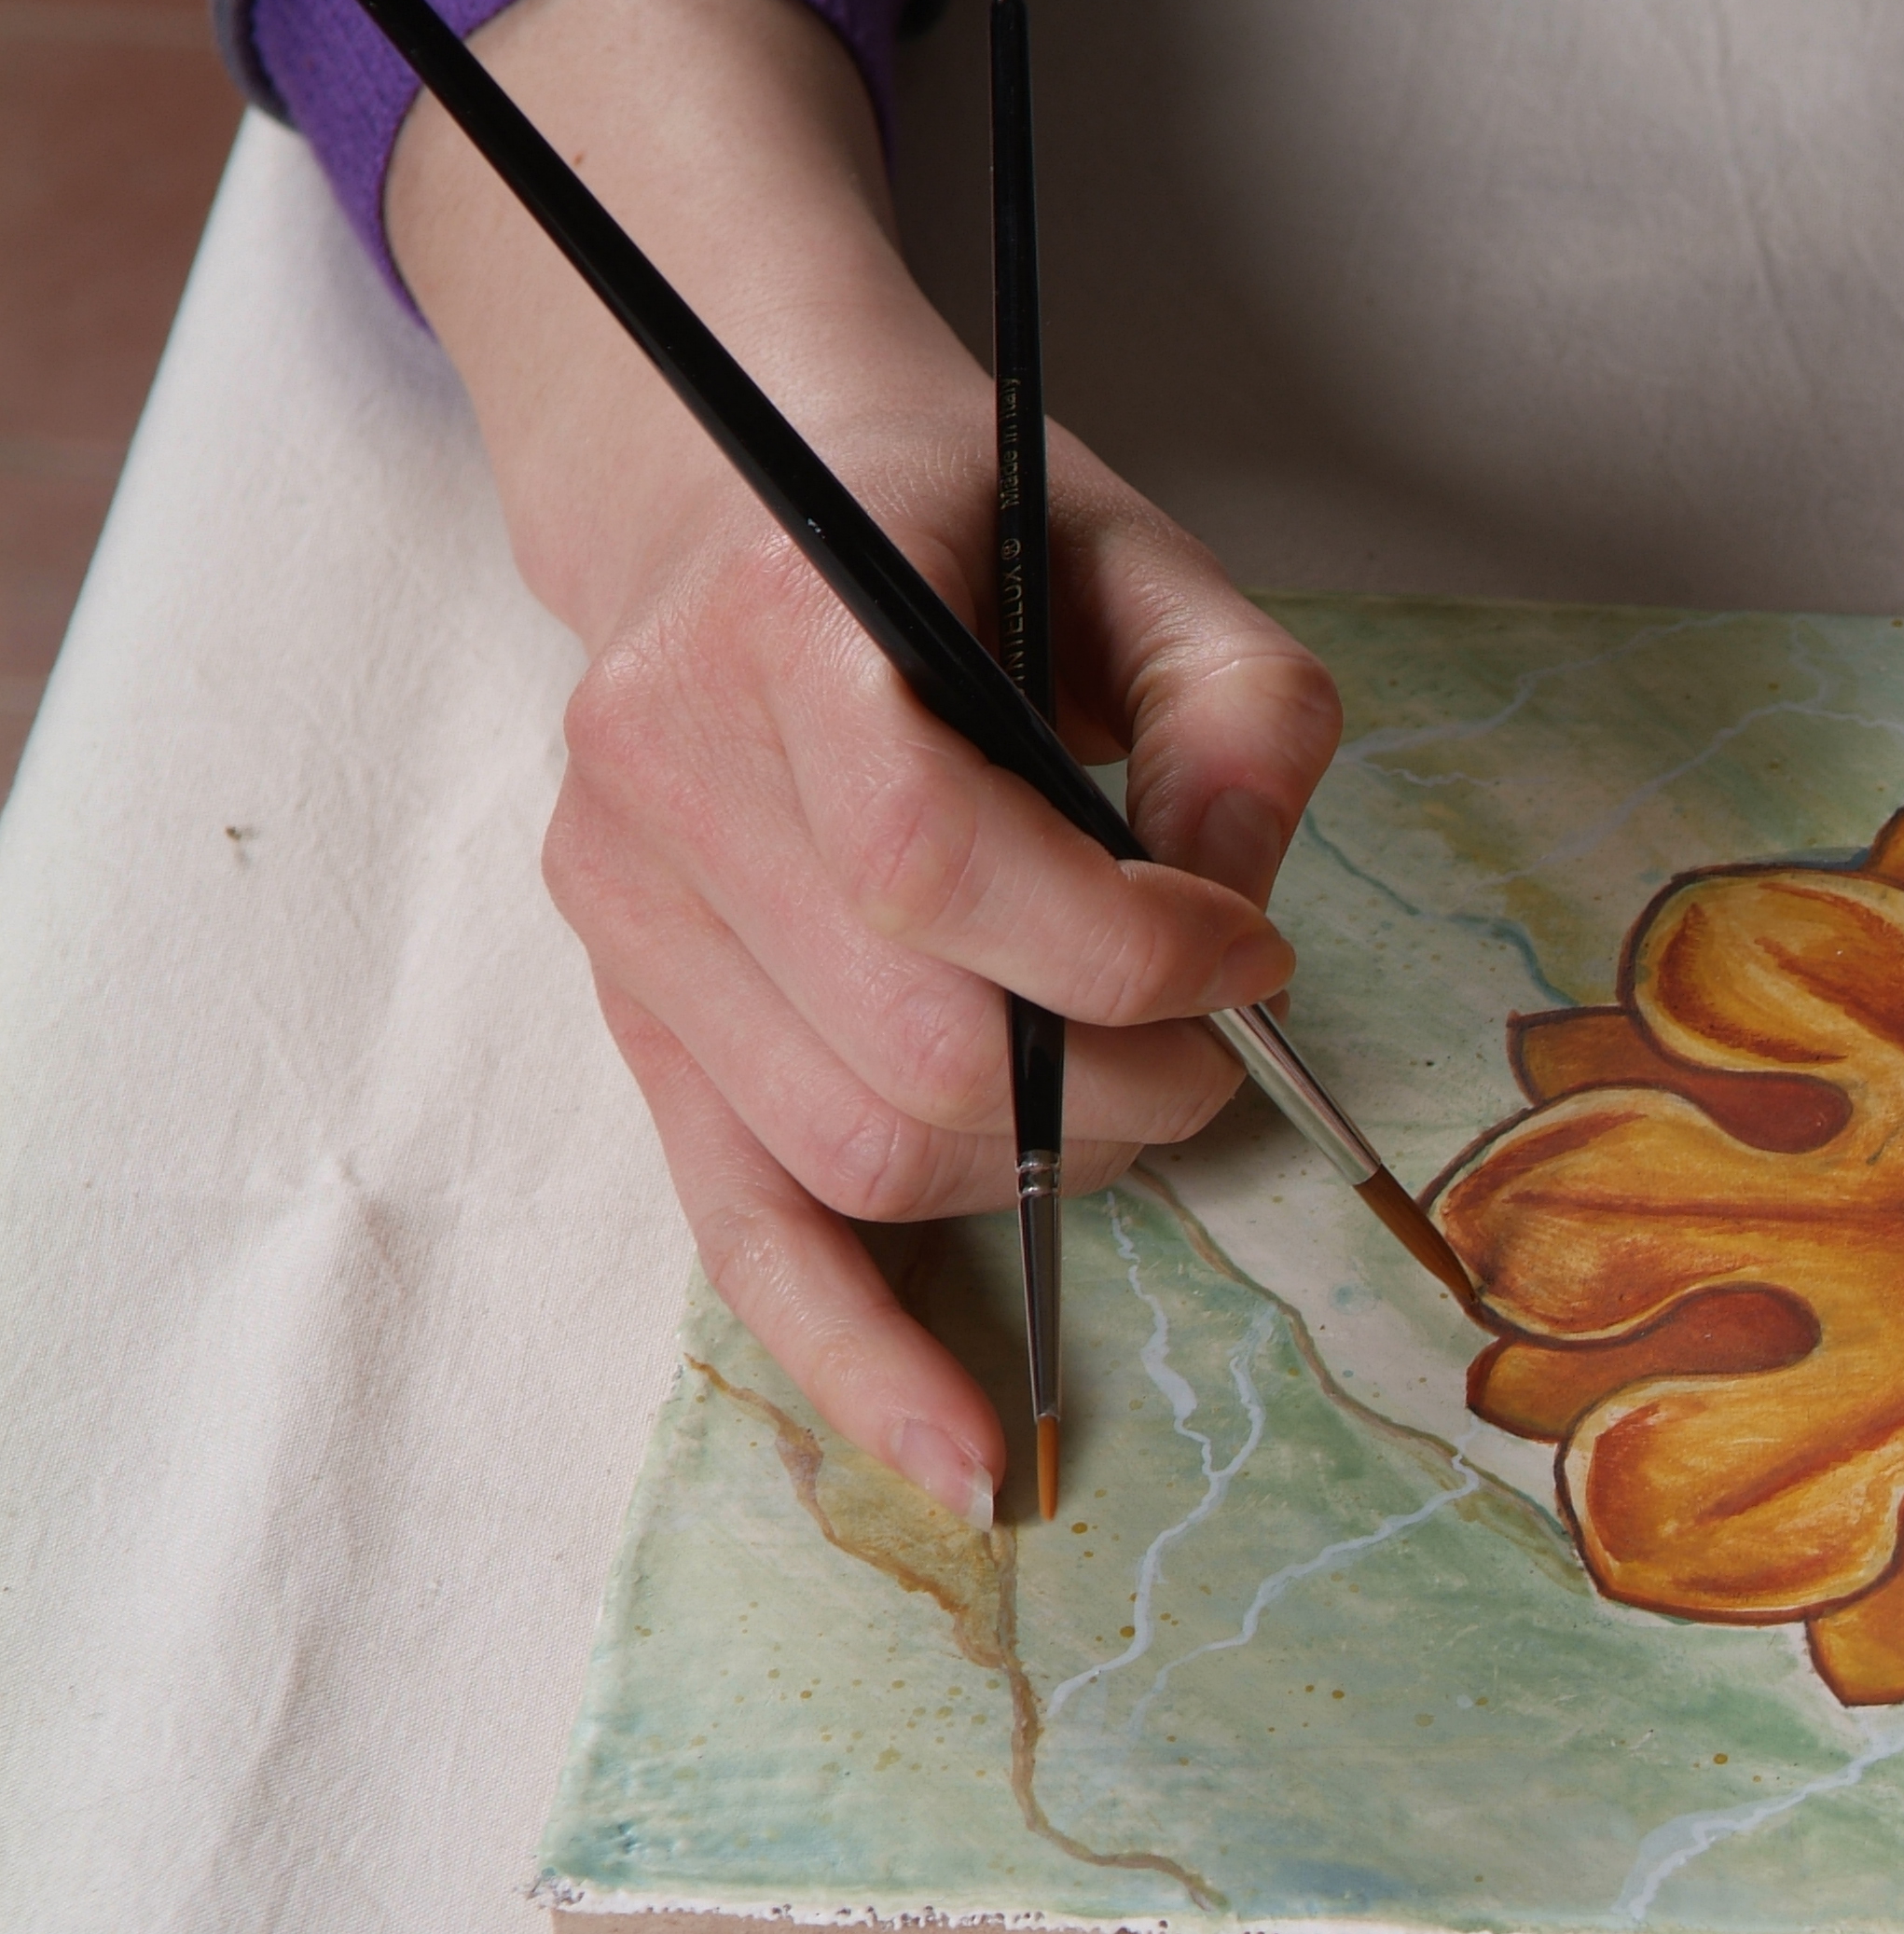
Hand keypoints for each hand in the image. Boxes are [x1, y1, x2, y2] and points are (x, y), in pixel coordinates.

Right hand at [390, 0, 1340, 1524]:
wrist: (729, 479)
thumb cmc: (962, 513)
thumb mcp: (1142, 548)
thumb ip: (1237, 706)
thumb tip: (1238, 904)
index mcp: (780, 622)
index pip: (932, 859)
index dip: (1122, 947)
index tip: (1250, 950)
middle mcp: (659, 769)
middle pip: (907, 1038)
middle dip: (1116, 1086)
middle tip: (1221, 1049)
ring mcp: (623, 903)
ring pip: (847, 1144)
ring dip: (1034, 1172)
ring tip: (1137, 1099)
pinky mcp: (631, 1004)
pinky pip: (738, 1221)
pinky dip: (855, 1354)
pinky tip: (964, 1453)